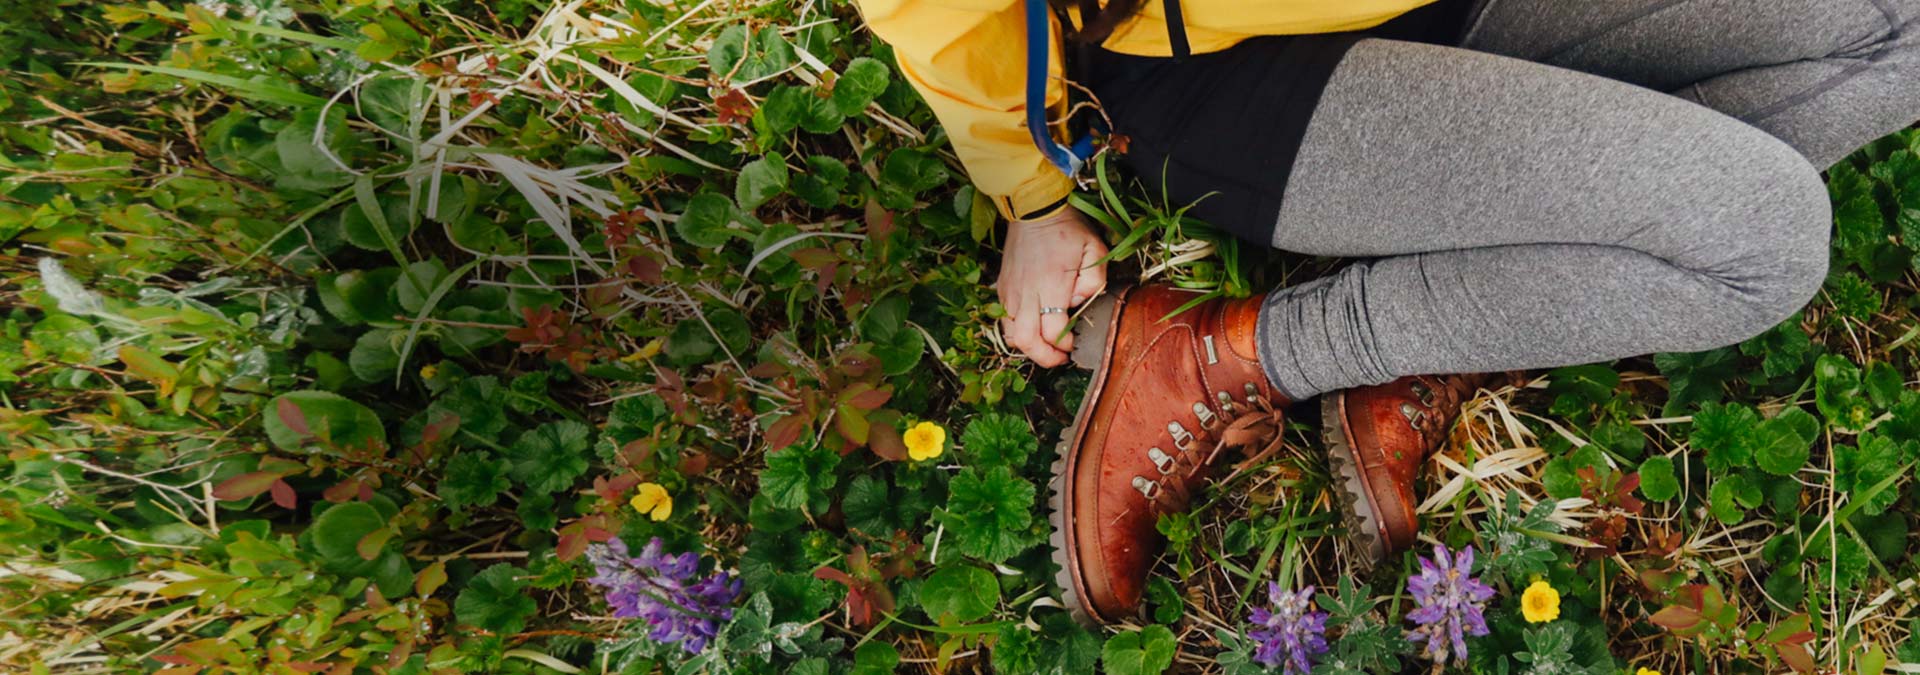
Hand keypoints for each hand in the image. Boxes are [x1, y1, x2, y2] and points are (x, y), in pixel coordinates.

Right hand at [995, 207, 1108, 366]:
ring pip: (1012, 336)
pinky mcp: (1002, 290)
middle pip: (1027, 341)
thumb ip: (1094, 281)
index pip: (1053, 331)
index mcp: (1050, 286)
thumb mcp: (1094, 249)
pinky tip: (1034, 329)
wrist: (1034, 211)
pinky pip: (1005, 321)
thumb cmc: (1067, 230)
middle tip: (1060, 358)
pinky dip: (1018, 333)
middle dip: (1045, 357)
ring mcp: (1010, 293)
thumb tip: (1079, 303)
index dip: (1066, 344)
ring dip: (1029, 347)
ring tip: (1046, 347)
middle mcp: (1026, 294)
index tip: (1076, 343)